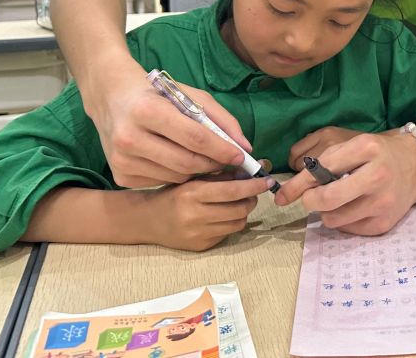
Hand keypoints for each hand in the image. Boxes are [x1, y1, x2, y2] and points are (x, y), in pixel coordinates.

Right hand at [84, 61, 253, 187]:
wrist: (112, 99)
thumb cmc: (158, 95)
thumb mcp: (190, 96)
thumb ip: (220, 118)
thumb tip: (244, 146)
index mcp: (148, 110)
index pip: (195, 137)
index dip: (221, 149)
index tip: (241, 156)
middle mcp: (130, 137)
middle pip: (186, 162)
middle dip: (213, 165)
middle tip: (228, 163)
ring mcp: (121, 159)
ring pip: (176, 177)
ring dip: (197, 173)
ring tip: (206, 161)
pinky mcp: (119, 175)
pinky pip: (161, 182)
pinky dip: (177, 176)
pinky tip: (179, 163)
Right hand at [144, 173, 274, 250]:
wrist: (148, 220)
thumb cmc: (173, 193)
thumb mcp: (193, 177)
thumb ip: (221, 173)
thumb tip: (254, 168)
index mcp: (192, 193)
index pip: (233, 190)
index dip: (254, 185)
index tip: (267, 180)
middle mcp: (195, 215)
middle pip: (239, 208)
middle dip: (252, 199)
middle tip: (253, 191)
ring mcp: (198, 234)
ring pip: (238, 223)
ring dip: (244, 211)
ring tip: (239, 202)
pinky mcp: (201, 247)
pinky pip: (228, 234)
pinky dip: (232, 223)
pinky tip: (224, 215)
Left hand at [275, 132, 415, 235]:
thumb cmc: (379, 153)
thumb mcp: (355, 144)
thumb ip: (326, 158)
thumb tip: (295, 186)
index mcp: (366, 148)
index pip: (322, 168)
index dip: (297, 185)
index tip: (283, 196)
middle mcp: (377, 175)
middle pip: (327, 199)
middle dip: (310, 201)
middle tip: (310, 199)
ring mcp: (383, 202)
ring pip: (334, 219)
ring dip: (327, 212)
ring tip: (338, 201)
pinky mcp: (384, 223)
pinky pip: (348, 230)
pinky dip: (344, 221)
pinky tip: (355, 208)